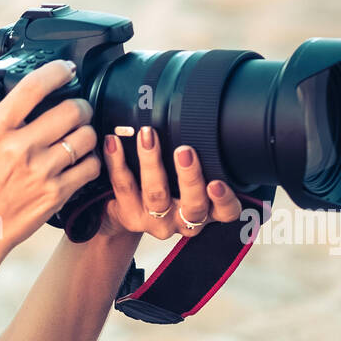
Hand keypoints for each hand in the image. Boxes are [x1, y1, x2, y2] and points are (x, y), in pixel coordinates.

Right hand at [0, 59, 99, 265]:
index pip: (34, 87)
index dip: (57, 70)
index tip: (66, 69)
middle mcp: (19, 150)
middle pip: (71, 110)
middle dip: (79, 104)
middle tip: (77, 107)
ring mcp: (40, 173)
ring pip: (85, 137)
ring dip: (87, 131)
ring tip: (80, 134)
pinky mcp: (55, 195)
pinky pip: (89, 168)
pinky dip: (90, 160)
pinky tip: (81, 160)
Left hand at [97, 125, 241, 239]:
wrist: (128, 215)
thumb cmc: (170, 188)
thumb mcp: (190, 180)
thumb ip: (201, 161)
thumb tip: (204, 119)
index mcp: (207, 211)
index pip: (226, 211)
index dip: (223, 200)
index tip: (216, 184)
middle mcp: (183, 220)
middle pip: (192, 204)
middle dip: (190, 177)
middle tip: (185, 151)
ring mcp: (156, 221)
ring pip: (156, 195)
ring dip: (152, 163)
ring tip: (148, 137)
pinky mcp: (130, 216)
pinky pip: (123, 187)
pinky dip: (117, 161)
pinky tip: (114, 142)